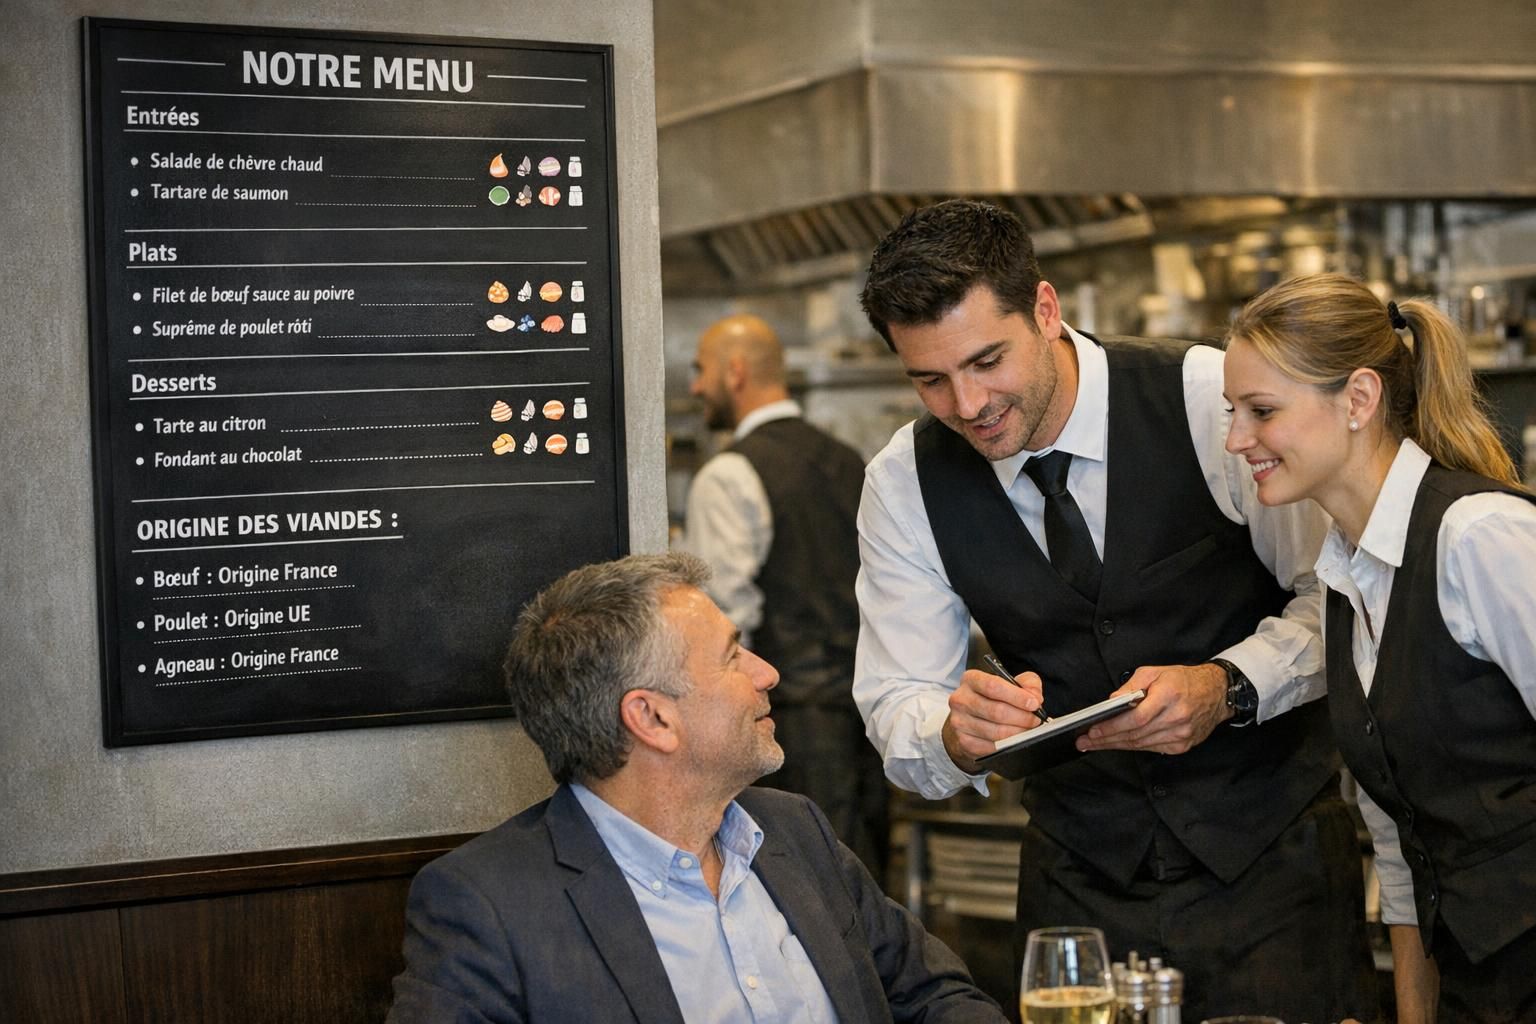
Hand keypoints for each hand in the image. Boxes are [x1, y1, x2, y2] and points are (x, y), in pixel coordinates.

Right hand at [941, 667, 1045, 772]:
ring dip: (1018, 733)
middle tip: (1035, 720)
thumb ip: (1026, 683)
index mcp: (971, 680)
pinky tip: (1015, 740)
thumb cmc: (992, 698)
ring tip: (1028, 730)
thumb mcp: (1010, 683)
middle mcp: (961, 699)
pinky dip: (1008, 745)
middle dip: (1022, 717)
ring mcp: (960, 722)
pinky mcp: (964, 741)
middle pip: (996, 711)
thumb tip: (1035, 696)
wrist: (971, 718)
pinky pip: (992, 747)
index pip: (993, 686)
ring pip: (996, 732)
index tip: (1034, 703)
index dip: (1017, 696)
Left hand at [1075, 663, 1229, 754]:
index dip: (1111, 727)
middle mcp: (1176, 718)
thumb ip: (1131, 686)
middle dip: (1106, 739)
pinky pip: (1152, 749)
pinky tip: (1119, 744)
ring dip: (1116, 745)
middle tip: (1085, 742)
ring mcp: (1181, 735)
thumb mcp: (1154, 672)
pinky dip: (1134, 746)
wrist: (1216, 692)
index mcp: (1168, 696)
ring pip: (1141, 745)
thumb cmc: (1184, 680)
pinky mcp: (1182, 745)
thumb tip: (1112, 701)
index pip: (1135, 718)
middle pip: (1135, 735)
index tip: (1093, 730)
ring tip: (1096, 744)